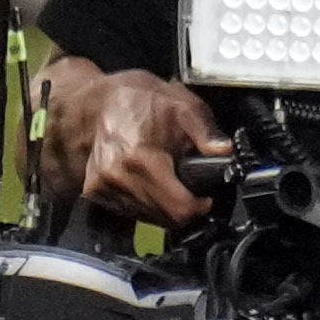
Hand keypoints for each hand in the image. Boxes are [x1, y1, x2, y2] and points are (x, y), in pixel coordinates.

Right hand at [52, 65, 227, 224]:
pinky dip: (145, 204)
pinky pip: (129, 212)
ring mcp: (102, 187)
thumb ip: (207, 134)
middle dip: (184, 207)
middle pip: (165, 217)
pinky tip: (151, 184)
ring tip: (169, 181)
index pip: (179, 208)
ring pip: (147, 218)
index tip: (206, 197)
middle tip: (190, 188)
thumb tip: (226, 152)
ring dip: (164, 207)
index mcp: (141, 159)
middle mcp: (117, 177)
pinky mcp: (94, 191)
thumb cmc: (141, 101)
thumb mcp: (185, 107)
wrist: (100, 101)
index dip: (199, 206)